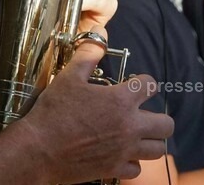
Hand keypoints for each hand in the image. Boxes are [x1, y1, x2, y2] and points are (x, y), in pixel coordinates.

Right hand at [20, 26, 173, 182]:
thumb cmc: (53, 112)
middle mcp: (129, 127)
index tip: (134, 84)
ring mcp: (123, 151)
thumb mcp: (69, 77)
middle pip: (166, 124)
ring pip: (157, 150)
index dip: (144, 82)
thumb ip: (88, 54)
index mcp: (121, 101)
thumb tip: (99, 34)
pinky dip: (132, 163)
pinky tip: (120, 154)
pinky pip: (137, 169)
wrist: (38, 150)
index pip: (151, 85)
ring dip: (150, 141)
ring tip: (137, 135)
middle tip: (143, 114)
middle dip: (159, 117)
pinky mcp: (114, 170)